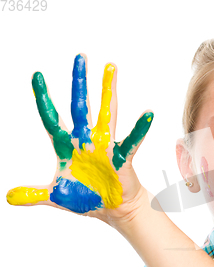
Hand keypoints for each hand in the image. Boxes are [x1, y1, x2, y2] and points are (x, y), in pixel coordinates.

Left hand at [6, 54, 152, 223]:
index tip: (38, 76)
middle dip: (79, 81)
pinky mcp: (121, 157)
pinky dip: (139, 129)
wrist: (113, 209)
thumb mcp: (57, 196)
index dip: (44, 98)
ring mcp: (104, 146)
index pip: (52, 118)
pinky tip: (147, 114)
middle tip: (80, 57)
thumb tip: (9, 197)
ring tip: (110, 67)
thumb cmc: (88, 198)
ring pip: (106, 113)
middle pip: (80, 105)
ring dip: (108, 91)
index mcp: (67, 147)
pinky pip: (131, 141)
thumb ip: (34, 194)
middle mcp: (86, 140)